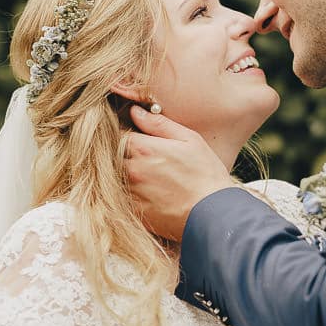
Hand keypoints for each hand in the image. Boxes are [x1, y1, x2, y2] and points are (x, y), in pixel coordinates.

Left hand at [121, 106, 236, 239]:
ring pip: (115, 177)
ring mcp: (130, 192)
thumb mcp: (189, 140)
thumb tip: (135, 111)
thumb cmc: (205, 174)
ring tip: (149, 177)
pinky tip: (149, 194)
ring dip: (125, 174)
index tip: (136, 139)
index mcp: (143, 148)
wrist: (212, 213)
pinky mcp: (133, 211)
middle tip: (143, 159)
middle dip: (123, 155)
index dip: (125, 135)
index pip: (117, 134)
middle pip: (112, 156)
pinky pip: (121, 198)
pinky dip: (129, 193)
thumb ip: (159, 124)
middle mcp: (132, 170)